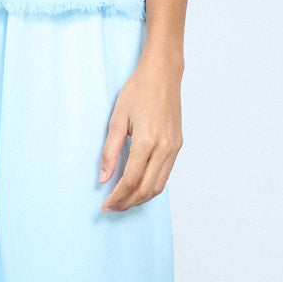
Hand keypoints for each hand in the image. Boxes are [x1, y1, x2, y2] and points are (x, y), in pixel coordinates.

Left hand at [98, 52, 182, 211]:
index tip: (105, 204)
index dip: (117, 196)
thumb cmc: (138, 90)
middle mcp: (164, 149)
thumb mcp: (118, 118)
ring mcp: (174, 148)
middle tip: (112, 207)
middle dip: (128, 202)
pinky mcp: (178, 146)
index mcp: (146, 141)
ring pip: (159, 186)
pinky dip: (152, 186)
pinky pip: (166, 174)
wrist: (162, 74)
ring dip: (141, 198)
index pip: (130, 181)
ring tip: (124, 201)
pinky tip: (139, 186)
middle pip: (146, 189)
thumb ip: (110, 150)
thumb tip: (104, 178)